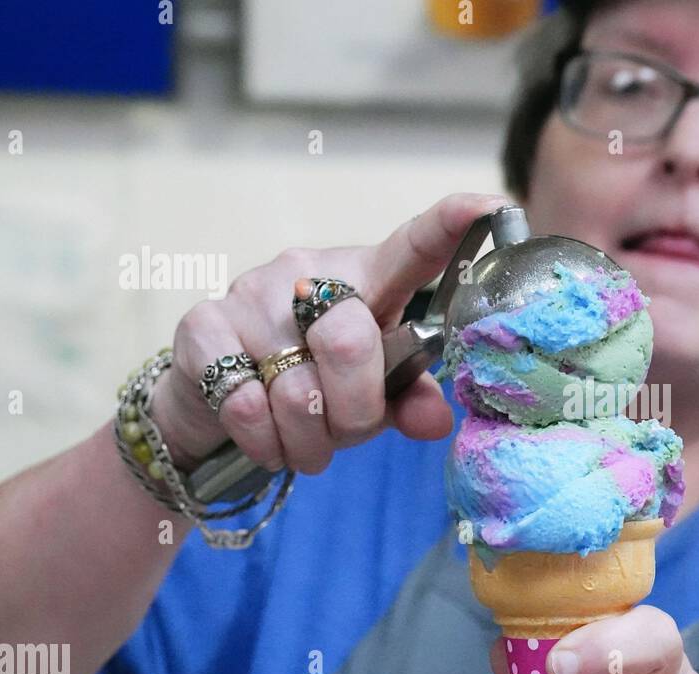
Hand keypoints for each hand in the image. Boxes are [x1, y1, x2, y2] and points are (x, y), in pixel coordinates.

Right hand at [149, 192, 512, 471]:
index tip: (496, 206)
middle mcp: (307, 273)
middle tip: (347, 431)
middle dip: (354, 411)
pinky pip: (248, 406)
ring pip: (298, 389)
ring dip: (310, 439)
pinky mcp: (202, 326)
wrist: (210, 403)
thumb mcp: (369, 395)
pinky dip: (267, 443)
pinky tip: (269, 441)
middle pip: (349, 341)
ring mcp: (249, 294)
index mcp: (365, 280)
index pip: (412, 246)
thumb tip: (436, 421)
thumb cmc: (310, 387)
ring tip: (307, 442)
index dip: (451, 225)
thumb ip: (405, 401)